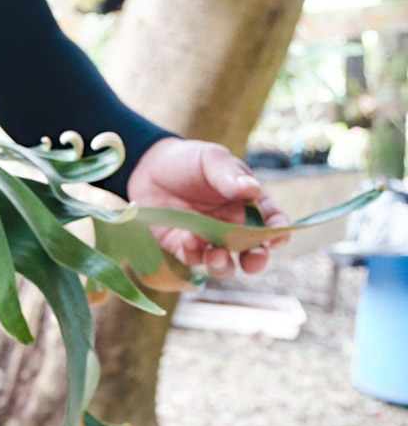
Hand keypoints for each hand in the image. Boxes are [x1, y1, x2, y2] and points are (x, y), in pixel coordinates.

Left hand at [125, 137, 289, 279]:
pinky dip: (192, 254)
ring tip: (216, 255)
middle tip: (253, 261)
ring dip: (223, 265)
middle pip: (251, 251)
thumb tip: (254, 189)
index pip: (270, 221)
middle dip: (256, 260)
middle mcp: (232, 226)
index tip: (276, 238)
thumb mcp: (211, 160)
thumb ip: (230, 175)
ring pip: (223, 263)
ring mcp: (208, 239)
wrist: (148, 168)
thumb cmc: (188, 161)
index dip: (278, 231)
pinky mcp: (183, 247)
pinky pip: (192, 258)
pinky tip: (187, 239)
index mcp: (247, 203)